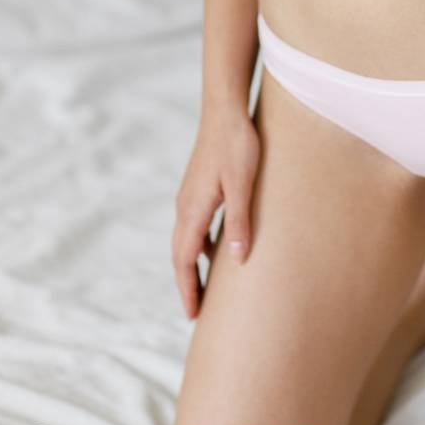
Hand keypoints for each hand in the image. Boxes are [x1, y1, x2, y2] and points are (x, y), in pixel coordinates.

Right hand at [171, 104, 260, 318]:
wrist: (225, 109)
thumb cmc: (237, 144)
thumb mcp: (244, 184)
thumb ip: (239, 220)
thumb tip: (237, 258)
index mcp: (193, 209)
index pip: (184, 260)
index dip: (188, 288)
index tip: (193, 315)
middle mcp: (185, 206)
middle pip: (180, 255)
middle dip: (187, 283)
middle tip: (197, 312)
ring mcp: (189, 196)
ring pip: (186, 240)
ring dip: (192, 265)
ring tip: (206, 286)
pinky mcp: (198, 187)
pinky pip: (194, 225)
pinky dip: (199, 245)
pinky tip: (217, 248)